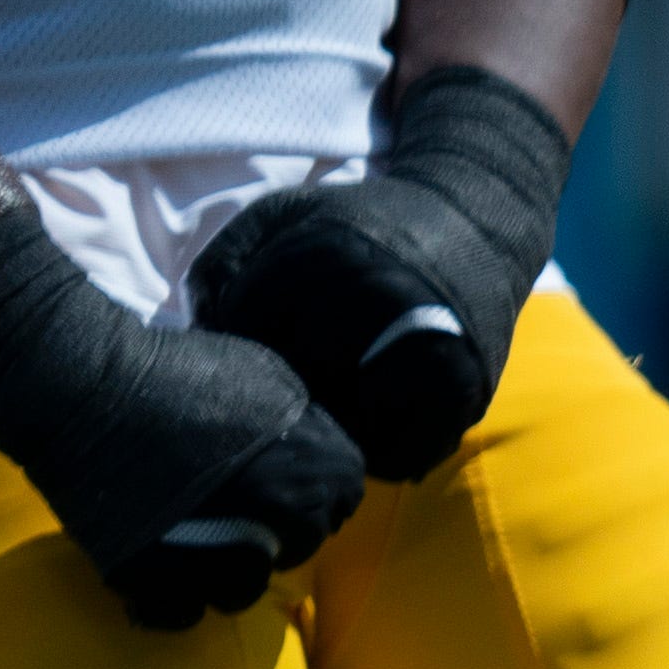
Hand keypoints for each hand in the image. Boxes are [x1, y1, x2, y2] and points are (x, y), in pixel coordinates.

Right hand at [0, 210, 363, 628]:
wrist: (82, 383)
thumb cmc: (177, 370)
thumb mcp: (268, 378)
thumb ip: (308, 426)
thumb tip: (322, 456)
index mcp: (327, 474)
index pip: (340, 504)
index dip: (303, 494)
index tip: (267, 481)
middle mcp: (292, 526)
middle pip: (295, 550)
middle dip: (268, 531)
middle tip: (222, 504)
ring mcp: (228, 560)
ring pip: (243, 590)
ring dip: (220, 569)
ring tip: (185, 535)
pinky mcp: (163, 583)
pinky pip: (182, 615)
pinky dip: (170, 598)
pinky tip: (155, 567)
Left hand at [184, 65, 565, 479]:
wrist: (475, 225)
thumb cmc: (363, 226)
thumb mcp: (286, 216)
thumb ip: (228, 261)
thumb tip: (193, 327)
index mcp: (325, 256)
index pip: (247, 327)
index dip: (235, 343)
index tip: (247, 346)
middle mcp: (378, 301)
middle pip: (295, 381)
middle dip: (282, 389)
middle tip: (285, 387)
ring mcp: (426, 350)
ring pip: (347, 426)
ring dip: (330, 429)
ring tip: (328, 409)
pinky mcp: (465, 391)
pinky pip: (402, 453)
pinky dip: (378, 452)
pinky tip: (369, 425)